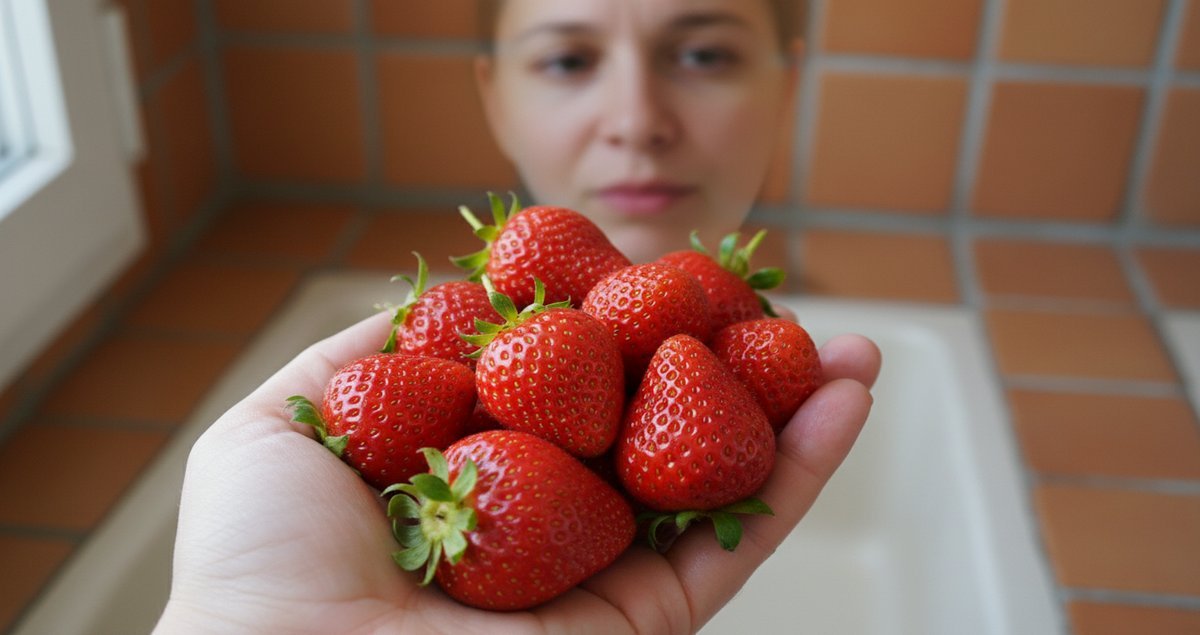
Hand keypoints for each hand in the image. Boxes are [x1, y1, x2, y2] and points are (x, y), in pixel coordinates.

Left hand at [155, 310, 879, 634]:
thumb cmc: (259, 562)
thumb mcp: (284, 423)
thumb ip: (365, 357)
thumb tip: (444, 300)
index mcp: (473, 476)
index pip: (571, 389)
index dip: (629, 331)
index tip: (676, 278)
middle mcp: (545, 525)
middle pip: (657, 432)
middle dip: (729, 369)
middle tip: (787, 311)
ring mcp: (600, 578)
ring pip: (716, 485)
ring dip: (792, 414)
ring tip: (854, 349)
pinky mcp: (642, 627)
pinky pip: (736, 544)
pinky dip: (800, 474)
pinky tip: (847, 400)